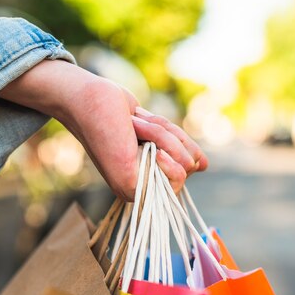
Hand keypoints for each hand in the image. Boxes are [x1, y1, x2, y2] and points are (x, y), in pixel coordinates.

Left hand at [0, 60, 207, 199]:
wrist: (90, 103)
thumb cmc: (117, 113)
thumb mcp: (158, 131)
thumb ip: (178, 149)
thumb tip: (204, 166)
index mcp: (149, 174)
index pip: (193, 163)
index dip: (180, 139)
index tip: (147, 123)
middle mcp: (146, 188)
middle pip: (193, 164)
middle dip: (173, 136)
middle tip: (139, 123)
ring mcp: (140, 191)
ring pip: (187, 166)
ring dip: (165, 138)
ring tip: (134, 129)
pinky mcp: (137, 191)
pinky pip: (178, 173)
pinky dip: (164, 149)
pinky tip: (140, 144)